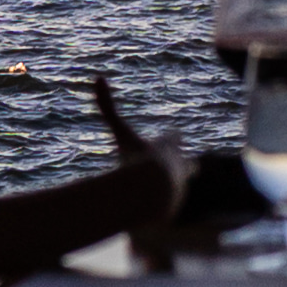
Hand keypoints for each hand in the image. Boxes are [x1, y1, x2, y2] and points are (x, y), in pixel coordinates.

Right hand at [86, 71, 190, 244]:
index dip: (169, 138)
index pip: (175, 137)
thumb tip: (97, 76)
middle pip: (188, 164)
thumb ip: (107, 107)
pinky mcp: (174, 210)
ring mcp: (180, 190)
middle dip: (182, 165)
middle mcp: (181, 167)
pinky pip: (166, 208)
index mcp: (170, 146)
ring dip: (165, 189)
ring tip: (149, 191)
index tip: (166, 138)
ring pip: (177, 188)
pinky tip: (144, 208)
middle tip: (169, 167)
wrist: (148, 196)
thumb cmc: (134, 160)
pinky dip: (157, 207)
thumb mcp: (120, 132)